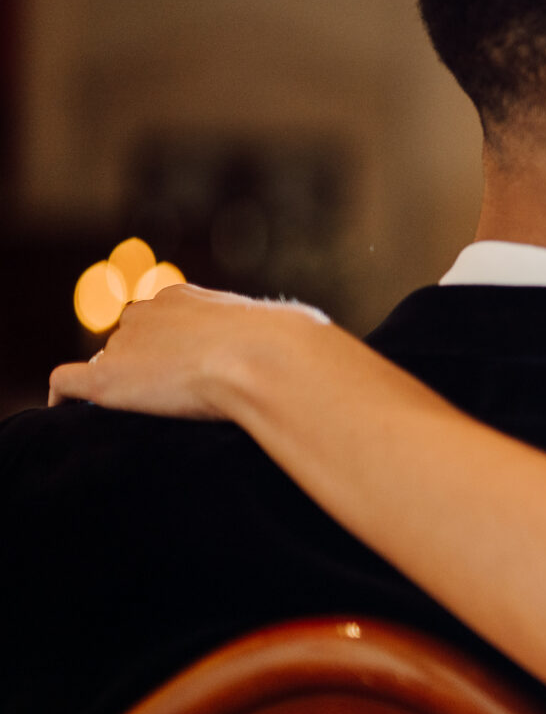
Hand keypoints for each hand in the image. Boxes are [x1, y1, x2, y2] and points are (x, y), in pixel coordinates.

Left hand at [48, 284, 330, 418]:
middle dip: (144, 367)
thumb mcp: (290, 327)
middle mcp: (146, 312)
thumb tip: (314, 348)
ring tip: (148, 415)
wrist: (268, 360)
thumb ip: (279, 334)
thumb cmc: (290, 347)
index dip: (172, 350)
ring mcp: (123, 344)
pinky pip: (65, 383)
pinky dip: (63, 398)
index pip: (159, 321)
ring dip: (120, 386)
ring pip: (107, 363)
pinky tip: (70, 414)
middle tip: (176, 402)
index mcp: (183, 298)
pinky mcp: (106, 378)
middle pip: (128, 341)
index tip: (191, 376)